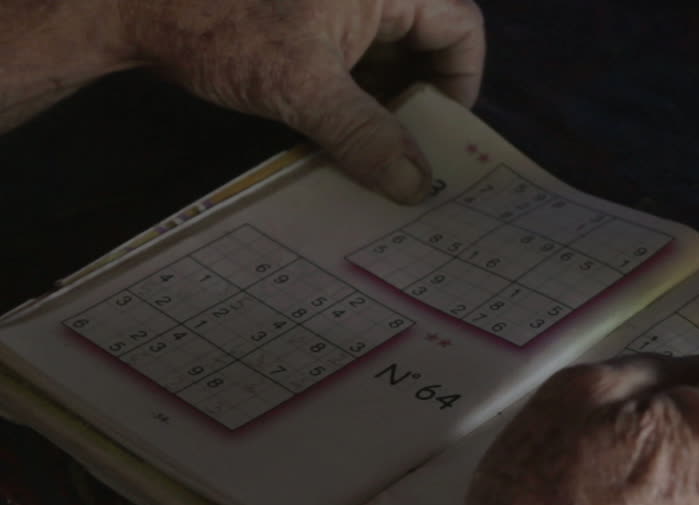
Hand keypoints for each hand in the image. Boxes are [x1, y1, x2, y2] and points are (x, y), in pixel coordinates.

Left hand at [118, 0, 484, 203]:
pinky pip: (351, 66)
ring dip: (382, 110)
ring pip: (387, 61)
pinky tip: (336, 140)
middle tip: (408, 158)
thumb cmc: (217, 23)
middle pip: (426, 47)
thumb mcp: (301, 86)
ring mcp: (336, 9)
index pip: (460, 29)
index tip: (441, 137)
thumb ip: (364, 134)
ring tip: (370, 159)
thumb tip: (415, 186)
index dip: (461, 85)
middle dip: (418, 105)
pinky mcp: (306, 25)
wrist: (131, 4)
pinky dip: (350, 103)